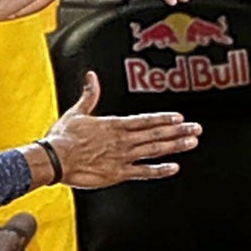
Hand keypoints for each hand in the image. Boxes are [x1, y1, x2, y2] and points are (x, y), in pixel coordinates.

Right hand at [40, 70, 200, 186]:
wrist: (55, 159)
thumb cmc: (63, 137)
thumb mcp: (77, 111)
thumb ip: (89, 94)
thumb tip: (92, 76)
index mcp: (115, 124)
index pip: (145, 120)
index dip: (164, 119)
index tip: (180, 118)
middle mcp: (123, 140)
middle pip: (156, 134)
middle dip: (178, 131)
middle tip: (196, 129)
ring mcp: (123, 157)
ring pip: (154, 150)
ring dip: (175, 146)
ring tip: (191, 142)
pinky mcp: (118, 173)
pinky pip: (143, 172)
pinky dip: (160, 170)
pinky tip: (174, 167)